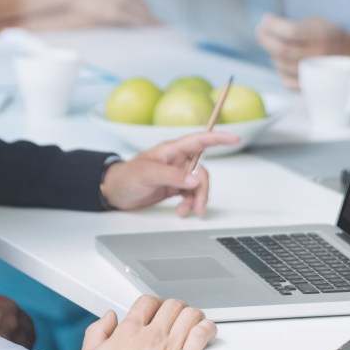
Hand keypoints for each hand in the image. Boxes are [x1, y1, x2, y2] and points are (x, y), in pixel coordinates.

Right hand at [72, 296, 216, 349]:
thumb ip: (97, 332)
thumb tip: (109, 318)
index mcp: (129, 332)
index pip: (148, 302)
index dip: (153, 304)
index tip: (157, 310)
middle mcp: (152, 337)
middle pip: (171, 306)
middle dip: (173, 308)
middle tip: (175, 317)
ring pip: (189, 316)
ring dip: (192, 315)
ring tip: (193, 321)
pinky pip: (202, 335)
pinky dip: (207, 328)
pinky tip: (206, 331)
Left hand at [101, 130, 239, 216]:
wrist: (115, 192)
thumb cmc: (127, 176)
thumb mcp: (148, 174)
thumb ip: (172, 176)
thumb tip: (195, 179)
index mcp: (172, 150)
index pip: (200, 140)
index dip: (218, 138)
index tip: (235, 139)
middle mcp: (178, 160)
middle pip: (201, 171)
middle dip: (203, 189)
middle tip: (199, 206)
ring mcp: (177, 174)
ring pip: (198, 184)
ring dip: (196, 198)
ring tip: (186, 211)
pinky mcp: (175, 186)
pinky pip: (191, 193)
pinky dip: (190, 203)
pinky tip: (182, 210)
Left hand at [255, 13, 349, 88]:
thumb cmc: (329, 35)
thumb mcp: (317, 22)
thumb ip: (294, 25)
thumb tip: (268, 25)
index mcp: (320, 36)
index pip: (291, 31)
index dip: (273, 25)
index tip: (266, 19)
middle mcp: (317, 55)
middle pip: (282, 50)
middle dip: (265, 38)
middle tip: (260, 30)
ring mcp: (313, 72)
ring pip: (281, 65)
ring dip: (272, 53)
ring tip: (271, 44)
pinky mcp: (310, 85)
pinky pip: (286, 80)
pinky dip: (280, 69)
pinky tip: (281, 61)